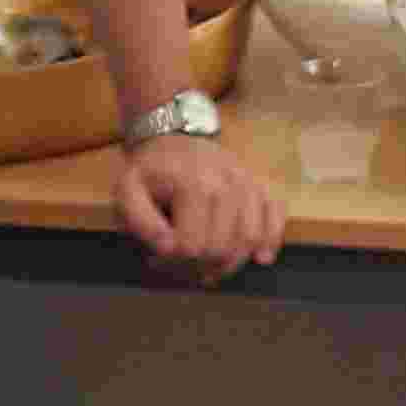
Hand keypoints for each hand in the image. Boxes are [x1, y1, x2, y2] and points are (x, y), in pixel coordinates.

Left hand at [112, 136, 284, 282]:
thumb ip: (140, 222)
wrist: (174, 138)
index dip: (171, 262)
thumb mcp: (128, 191)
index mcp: (195, 184)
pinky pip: (277, 218)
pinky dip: (271, 241)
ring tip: (204, 264)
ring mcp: (248, 184)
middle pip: (222, 249)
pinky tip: (260, 257)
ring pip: (250, 241)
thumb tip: (167, 248)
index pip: (191, 246)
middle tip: (178, 264)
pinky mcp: (260, 186)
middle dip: (197, 267)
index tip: (155, 258)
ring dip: (228, 263)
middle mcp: (228, 183)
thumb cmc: (151, 171)